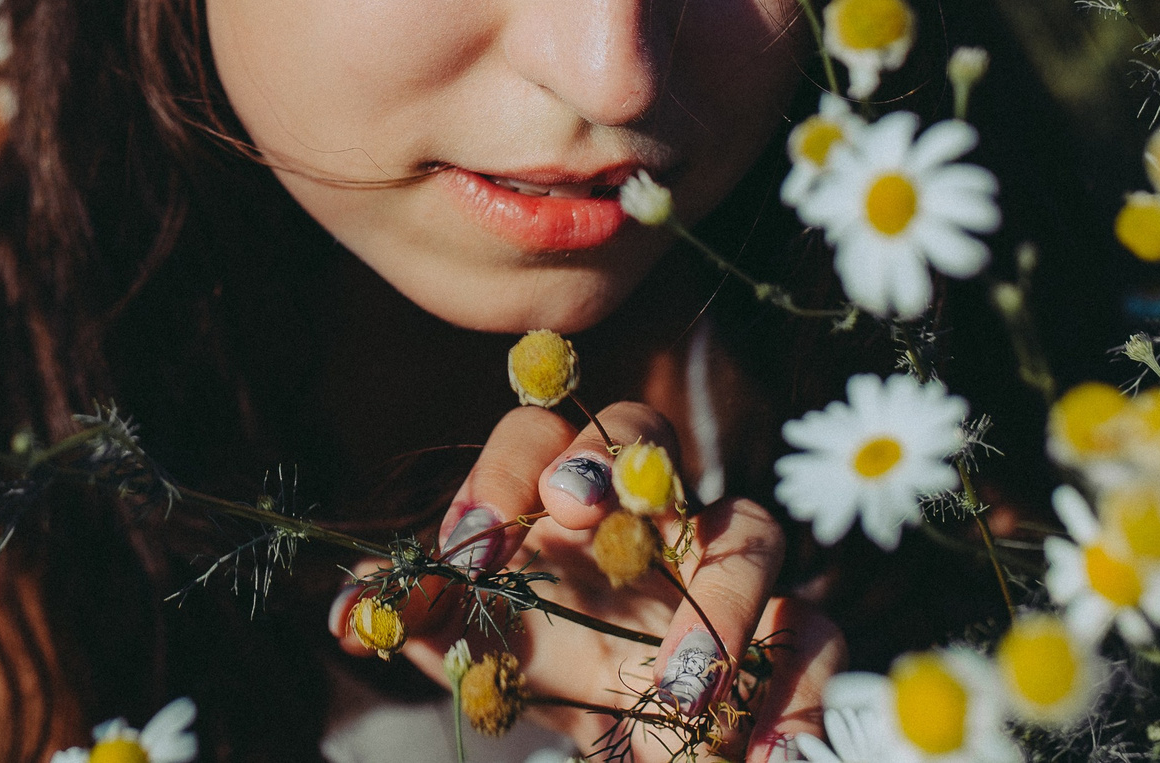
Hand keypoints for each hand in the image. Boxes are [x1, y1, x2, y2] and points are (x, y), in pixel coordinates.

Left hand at [330, 401, 841, 760]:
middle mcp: (648, 503)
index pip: (536, 429)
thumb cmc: (538, 657)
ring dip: (717, 609)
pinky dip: (795, 695)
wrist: (621, 730)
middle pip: (644, 434)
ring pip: (749, 531)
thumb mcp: (469, 644)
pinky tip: (757, 754)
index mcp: (562, 486)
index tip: (470, 547)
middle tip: (579, 518)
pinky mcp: (792, 633)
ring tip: (678, 697)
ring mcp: (726, 560)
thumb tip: (343, 614)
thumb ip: (413, 616)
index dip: (502, 473)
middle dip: (613, 469)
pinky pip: (815, 637)